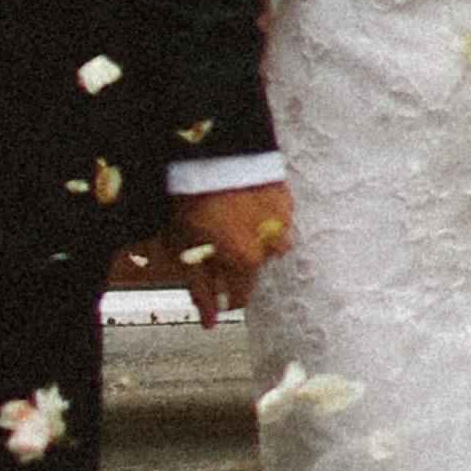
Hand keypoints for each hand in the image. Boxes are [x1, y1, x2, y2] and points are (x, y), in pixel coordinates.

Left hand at [176, 182, 291, 323]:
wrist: (212, 148)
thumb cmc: (194, 198)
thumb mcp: (185, 246)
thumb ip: (200, 288)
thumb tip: (210, 323)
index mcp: (246, 262)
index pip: (241, 297)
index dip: (223, 293)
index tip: (212, 280)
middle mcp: (271, 245)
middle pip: (253, 269)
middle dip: (235, 261)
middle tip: (213, 238)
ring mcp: (283, 220)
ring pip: (267, 244)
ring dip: (252, 238)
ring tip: (228, 217)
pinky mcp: (285, 196)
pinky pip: (277, 218)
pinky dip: (262, 215)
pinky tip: (242, 201)